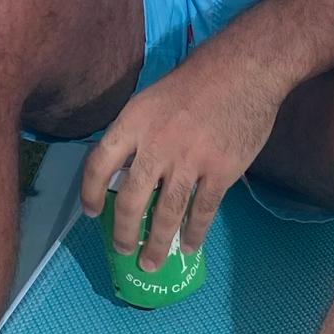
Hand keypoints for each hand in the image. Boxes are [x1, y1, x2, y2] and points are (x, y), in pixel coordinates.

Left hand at [80, 54, 284, 267]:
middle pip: (130, 199)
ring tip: (150, 263)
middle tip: (122, 249)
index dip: (89, 192)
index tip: (91, 213)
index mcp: (133, 121)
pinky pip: (202, 211)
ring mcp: (189, 161)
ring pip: (165, 213)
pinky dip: (194, 233)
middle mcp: (156, 145)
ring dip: (156, 244)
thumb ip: (137, 133)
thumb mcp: (151, 98)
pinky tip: (189, 247)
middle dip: (123, 231)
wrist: (243, 70)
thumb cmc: (195, 80)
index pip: (99, 163)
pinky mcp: (220, 171)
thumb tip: (125, 170)